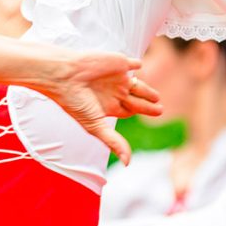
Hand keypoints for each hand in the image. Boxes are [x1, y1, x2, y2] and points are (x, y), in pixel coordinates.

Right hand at [39, 51, 161, 165]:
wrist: (65, 75)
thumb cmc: (75, 101)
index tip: (152, 116)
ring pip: (137, 84)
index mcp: (108, 105)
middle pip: (136, 100)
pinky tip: (139, 65)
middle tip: (160, 110)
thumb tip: (127, 163)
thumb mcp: (96, 125)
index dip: (139, 113)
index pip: (128, 111)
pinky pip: (131, 63)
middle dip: (148, 105)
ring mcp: (117, 77)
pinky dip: (136, 64)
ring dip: (147, 90)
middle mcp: (114, 92)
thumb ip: (113, 141)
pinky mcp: (118, 62)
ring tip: (157, 97)